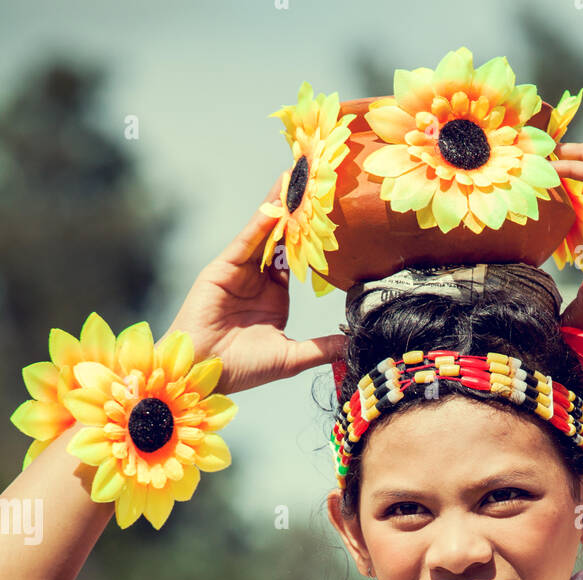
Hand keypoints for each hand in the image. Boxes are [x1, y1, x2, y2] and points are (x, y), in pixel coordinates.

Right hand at [164, 180, 344, 393]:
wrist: (204, 373)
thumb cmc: (243, 369)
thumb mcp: (291, 358)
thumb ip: (321, 347)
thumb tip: (352, 344)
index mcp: (274, 298)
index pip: (298, 261)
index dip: (314, 240)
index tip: (334, 217)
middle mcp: (258, 280)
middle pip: (283, 240)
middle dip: (299, 214)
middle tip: (318, 183)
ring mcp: (241, 271)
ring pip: (267, 233)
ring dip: (283, 207)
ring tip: (301, 178)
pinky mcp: (225, 266)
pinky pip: (249, 239)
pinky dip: (263, 219)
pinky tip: (278, 200)